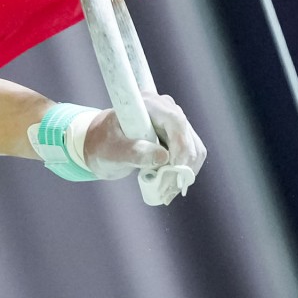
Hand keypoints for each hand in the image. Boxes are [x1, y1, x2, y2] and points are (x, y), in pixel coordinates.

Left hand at [81, 93, 206, 181]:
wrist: (102, 144)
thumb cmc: (103, 144)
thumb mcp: (113, 151)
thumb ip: (134, 153)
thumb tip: (163, 157)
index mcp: (148, 104)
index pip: (175, 121)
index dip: (180, 146)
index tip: (172, 168)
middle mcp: (166, 109)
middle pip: (188, 138)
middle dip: (181, 167)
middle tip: (165, 191)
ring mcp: (175, 123)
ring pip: (195, 149)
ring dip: (185, 174)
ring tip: (166, 193)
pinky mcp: (180, 137)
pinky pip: (192, 156)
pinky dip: (184, 173)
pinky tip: (170, 187)